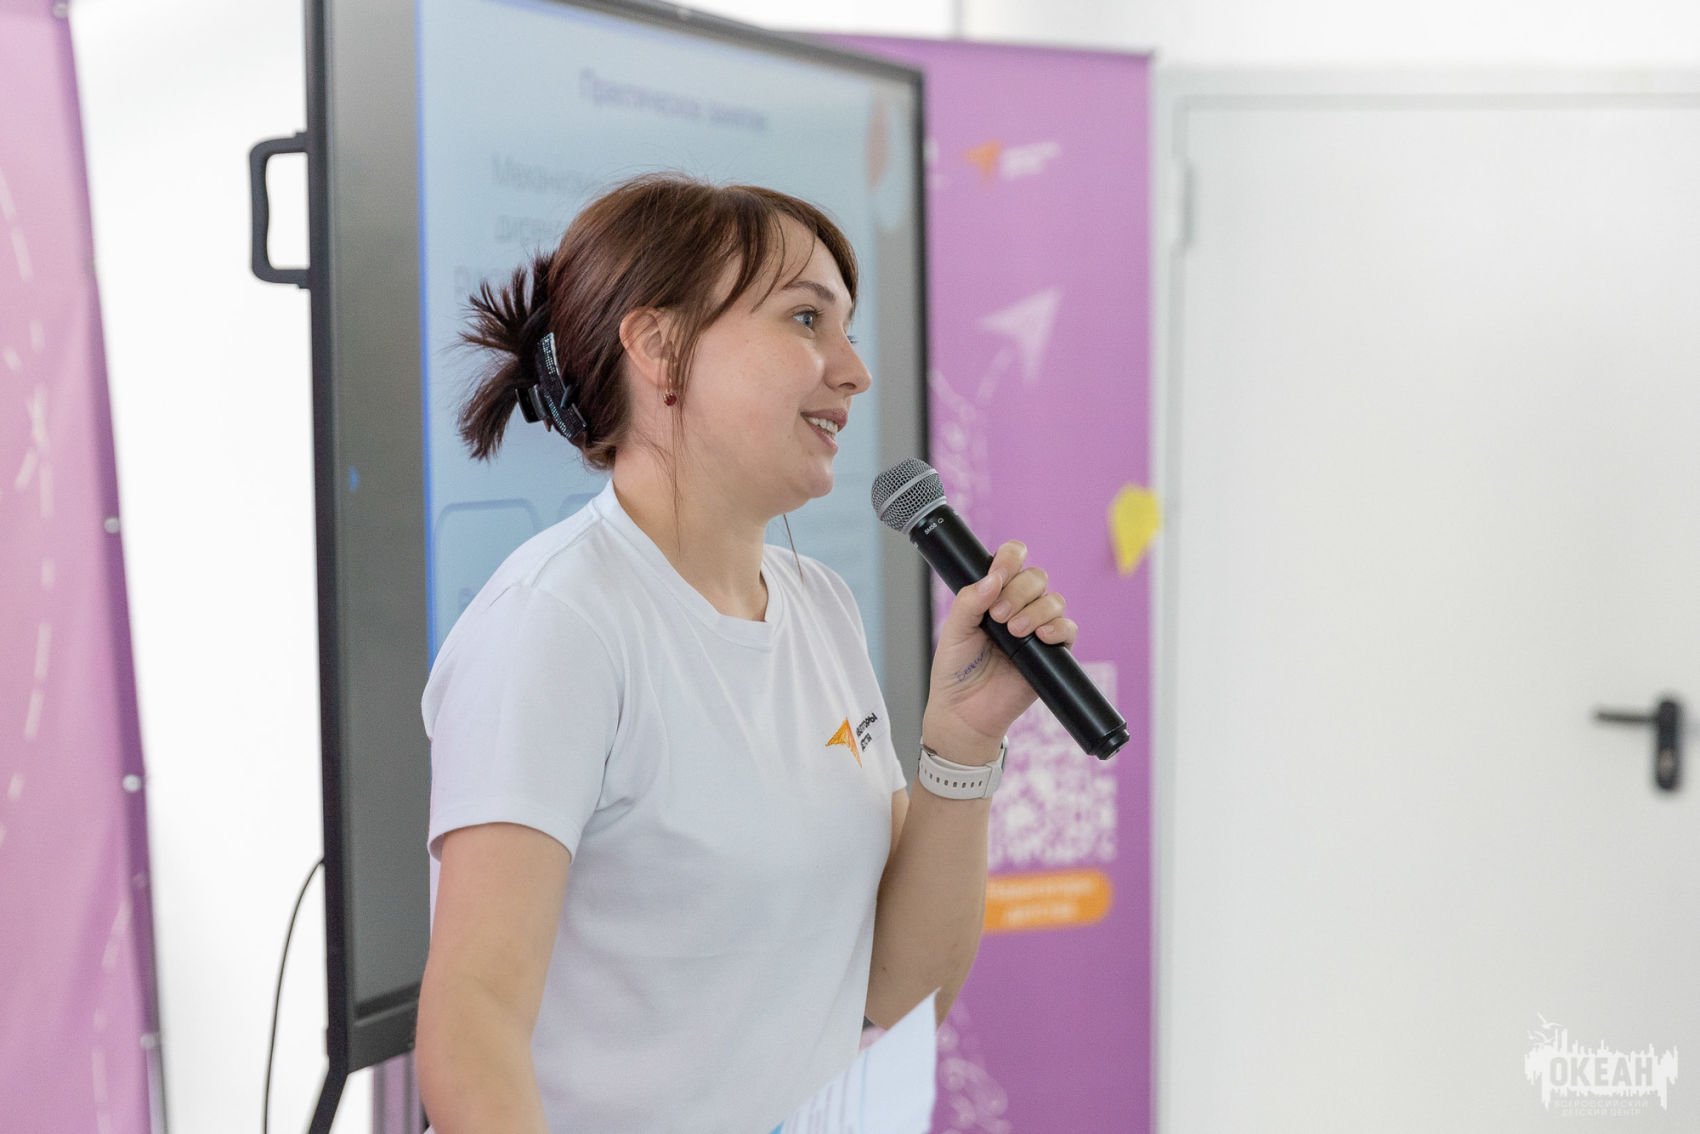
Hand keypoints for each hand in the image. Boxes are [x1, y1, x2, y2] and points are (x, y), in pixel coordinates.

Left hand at [921, 541, 1077, 763]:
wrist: (965, 712)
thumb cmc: (956, 671)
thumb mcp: (954, 630)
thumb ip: (970, 601)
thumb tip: (992, 579)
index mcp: (994, 594)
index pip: (1012, 560)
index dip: (1010, 559)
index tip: (998, 573)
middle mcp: (1019, 606)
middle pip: (1036, 577)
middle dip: (1018, 591)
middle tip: (998, 616)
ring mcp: (1037, 628)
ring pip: (1053, 600)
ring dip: (1034, 610)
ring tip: (1013, 632)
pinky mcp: (1052, 653)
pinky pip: (1068, 629)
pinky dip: (1057, 628)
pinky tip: (1040, 636)